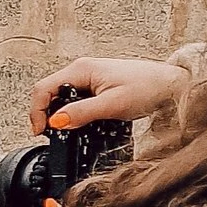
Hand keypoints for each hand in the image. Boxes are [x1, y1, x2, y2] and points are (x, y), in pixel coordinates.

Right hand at [29, 56, 190, 135]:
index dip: (37, 112)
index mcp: (81, 69)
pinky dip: (71, 113)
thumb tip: (56, 122)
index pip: (43, 89)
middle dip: (45, 115)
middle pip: (48, 93)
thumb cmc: (148, 88)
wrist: (170, 84)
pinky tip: (78, 124)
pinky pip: (74, 100)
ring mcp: (88, 78)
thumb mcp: (113, 105)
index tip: (41, 132)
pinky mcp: (96, 86)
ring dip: (58, 115)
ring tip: (65, 132)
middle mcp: (81, 70)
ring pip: (60, 97)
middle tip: (52, 136)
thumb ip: (82, 113)